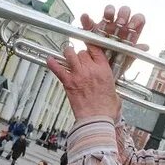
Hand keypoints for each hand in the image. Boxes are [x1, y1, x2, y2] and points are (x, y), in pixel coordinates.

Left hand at [46, 5, 145, 120]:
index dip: (91, 45)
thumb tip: (108, 84)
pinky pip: (58, 69)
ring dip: (68, 53)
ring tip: (67, 53)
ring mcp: (78, 75)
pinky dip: (53, 64)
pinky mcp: (69, 83)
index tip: (88, 45)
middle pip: (82, 52)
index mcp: (104, 69)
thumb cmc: (106, 109)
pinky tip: (49, 59)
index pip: (96, 48)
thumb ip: (109, 83)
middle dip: (80, 54)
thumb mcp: (114, 91)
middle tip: (79, 58)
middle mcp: (91, 69)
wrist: (97, 119)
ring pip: (70, 54)